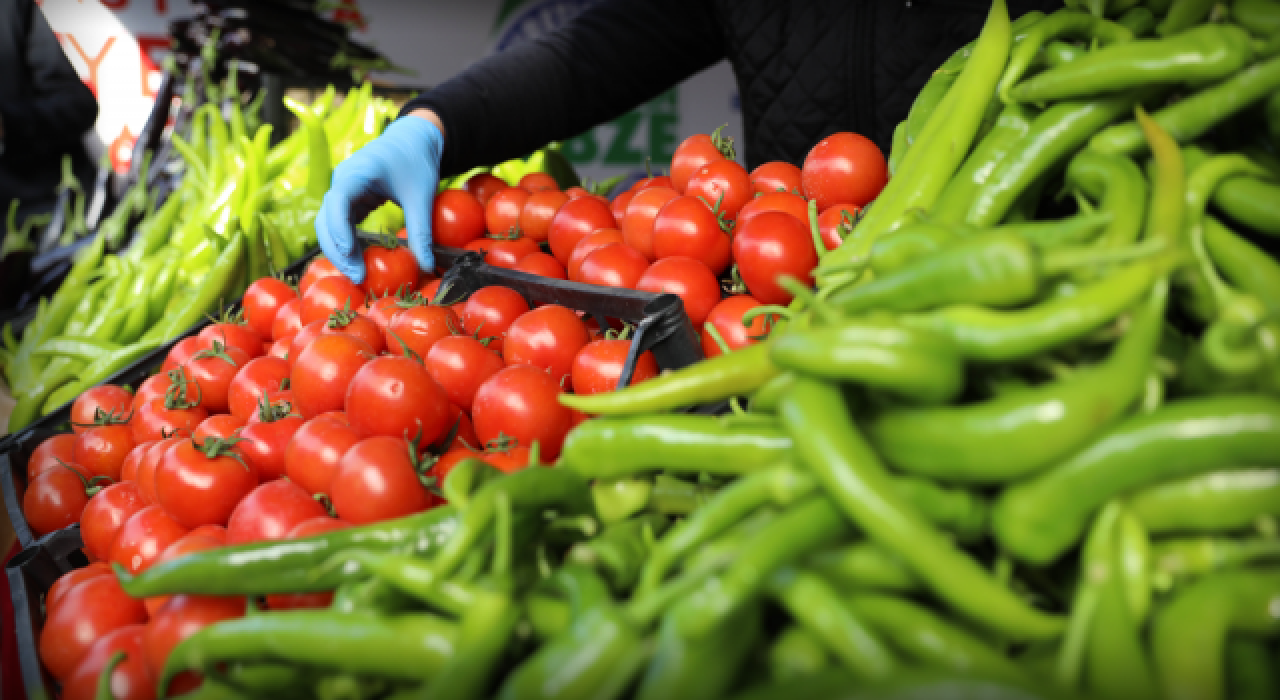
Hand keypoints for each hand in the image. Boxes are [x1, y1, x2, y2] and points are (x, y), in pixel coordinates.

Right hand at [316, 112, 443, 282]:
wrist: (413, 139)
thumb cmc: (416, 161)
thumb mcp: (422, 196)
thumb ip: (422, 231)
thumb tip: (427, 266)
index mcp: (357, 172)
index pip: (337, 202)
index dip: (339, 229)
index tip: (350, 253)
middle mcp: (342, 181)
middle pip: (326, 219)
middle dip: (337, 250)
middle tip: (357, 276)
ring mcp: (343, 191)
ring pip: (329, 225)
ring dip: (339, 250)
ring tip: (358, 274)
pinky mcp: (350, 200)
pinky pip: (340, 224)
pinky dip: (346, 243)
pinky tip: (358, 262)